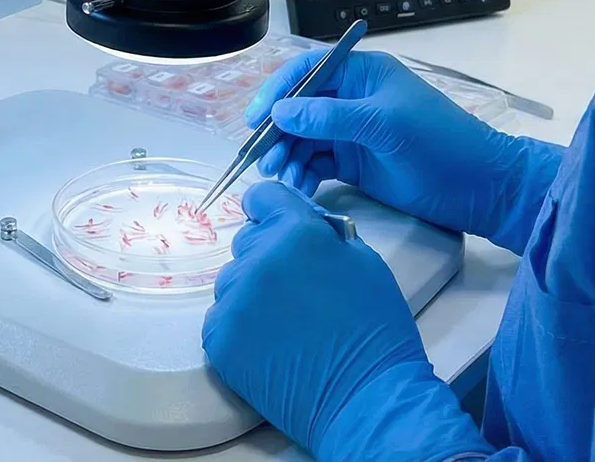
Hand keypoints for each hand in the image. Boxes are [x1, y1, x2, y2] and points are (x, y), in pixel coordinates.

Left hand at [202, 183, 478, 461]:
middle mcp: (258, 258)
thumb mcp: (364, 261)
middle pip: (246, 241)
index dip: (269, 210)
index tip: (274, 224)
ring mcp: (234, 299)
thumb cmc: (375, 330)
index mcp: (297, 232)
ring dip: (251, 293)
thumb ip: (324, 234)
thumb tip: (298, 224)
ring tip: (285, 323)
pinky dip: (239, 327)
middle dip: (266, 256)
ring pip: (231, 280)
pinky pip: (220, 316)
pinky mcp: (219, 337)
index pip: (262, 197)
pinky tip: (269, 344)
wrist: (364, 396)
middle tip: (295, 290)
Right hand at [248, 50, 560, 251]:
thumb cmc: (438, 142)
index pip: (308, 72)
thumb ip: (330, 117)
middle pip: (299, 109)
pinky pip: (316, 165)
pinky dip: (302, 176)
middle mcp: (352, 99)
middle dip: (278, 133)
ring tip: (280, 179)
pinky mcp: (355, 164)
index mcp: (362, 74)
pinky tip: (297, 189)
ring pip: (304, 140)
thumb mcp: (383, 124)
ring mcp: (352, 133)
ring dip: (288, 157)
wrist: (479, 187)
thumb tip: (280, 113)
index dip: (277, 91)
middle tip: (265, 160)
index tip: (255, 118)